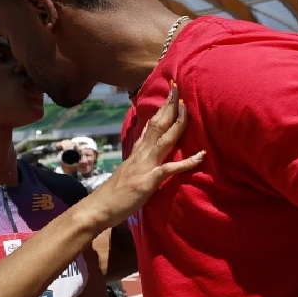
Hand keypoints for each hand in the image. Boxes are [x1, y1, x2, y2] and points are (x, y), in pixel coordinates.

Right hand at [92, 83, 204, 223]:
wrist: (97, 208)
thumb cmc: (113, 196)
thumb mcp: (129, 174)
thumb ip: (139, 164)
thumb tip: (147, 159)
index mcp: (137, 153)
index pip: (150, 125)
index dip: (162, 109)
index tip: (171, 94)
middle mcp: (140, 155)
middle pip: (157, 125)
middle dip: (169, 106)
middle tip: (178, 87)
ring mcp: (144, 166)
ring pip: (163, 140)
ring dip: (177, 124)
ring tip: (187, 108)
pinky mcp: (148, 181)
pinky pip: (169, 169)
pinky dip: (186, 162)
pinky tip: (200, 156)